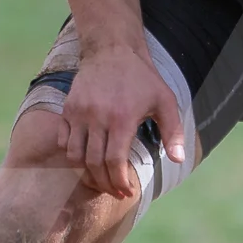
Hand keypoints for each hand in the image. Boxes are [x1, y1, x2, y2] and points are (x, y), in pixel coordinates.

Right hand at [57, 42, 186, 200]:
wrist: (112, 49)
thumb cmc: (142, 78)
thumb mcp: (165, 101)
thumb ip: (173, 132)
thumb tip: (178, 160)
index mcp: (122, 118)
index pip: (114, 162)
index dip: (119, 182)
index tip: (125, 192)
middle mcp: (97, 117)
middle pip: (94, 163)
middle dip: (105, 184)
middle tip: (115, 192)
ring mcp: (79, 113)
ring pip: (75, 155)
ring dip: (86, 173)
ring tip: (99, 179)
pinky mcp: (68, 108)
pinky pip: (63, 141)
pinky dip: (72, 154)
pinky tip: (86, 158)